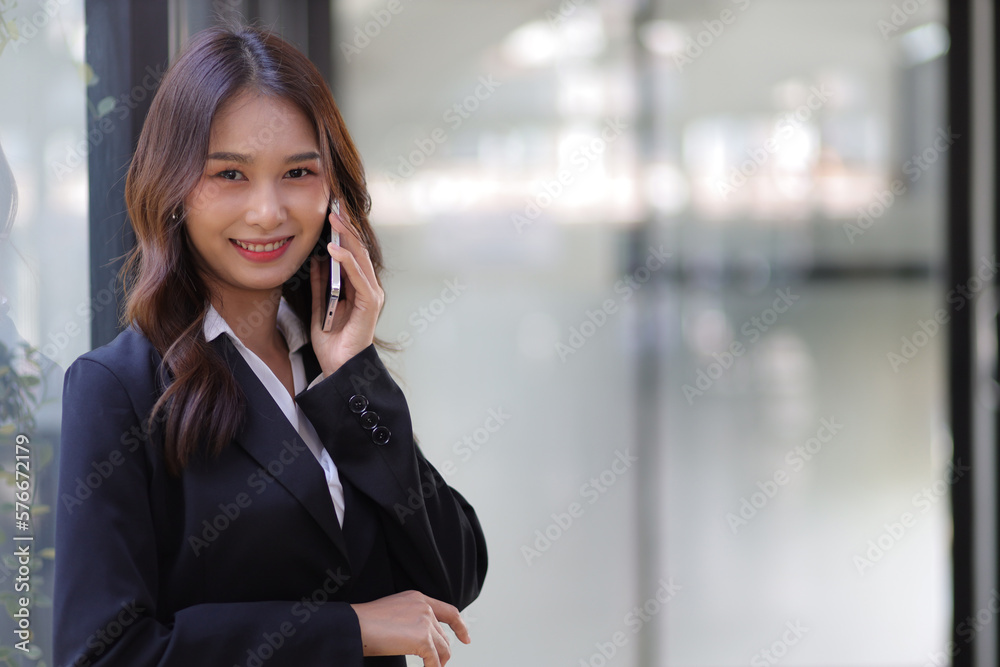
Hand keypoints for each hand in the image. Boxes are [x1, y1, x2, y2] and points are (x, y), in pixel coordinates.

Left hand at [309, 206, 383, 376]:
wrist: (339, 369)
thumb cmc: (332, 342)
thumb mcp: (319, 306)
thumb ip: (320, 284)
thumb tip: (317, 259)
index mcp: (358, 287)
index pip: (353, 252)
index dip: (343, 230)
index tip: (332, 209)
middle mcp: (368, 288)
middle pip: (359, 250)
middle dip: (346, 226)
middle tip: (334, 203)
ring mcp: (371, 295)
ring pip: (361, 258)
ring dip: (347, 236)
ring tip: (334, 217)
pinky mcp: (369, 304)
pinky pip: (358, 278)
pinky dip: (347, 262)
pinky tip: (334, 249)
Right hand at [349, 590, 470, 666]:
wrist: (356, 625)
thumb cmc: (367, 621)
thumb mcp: (395, 611)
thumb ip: (412, 618)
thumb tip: (423, 638)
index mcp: (418, 598)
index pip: (449, 611)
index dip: (460, 626)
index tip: (465, 638)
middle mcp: (425, 607)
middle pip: (444, 634)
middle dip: (444, 651)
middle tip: (439, 662)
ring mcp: (425, 622)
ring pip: (443, 648)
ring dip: (439, 661)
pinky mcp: (423, 639)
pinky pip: (434, 659)